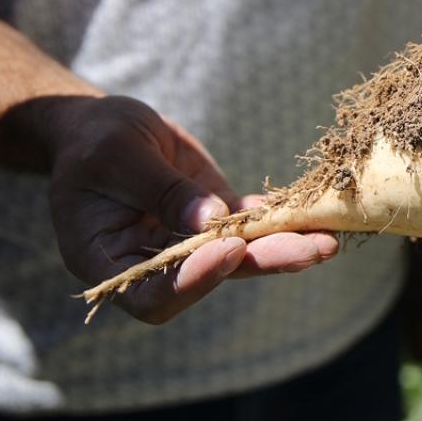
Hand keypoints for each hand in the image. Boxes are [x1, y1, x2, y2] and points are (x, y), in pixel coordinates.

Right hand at [41, 95, 337, 322]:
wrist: (99, 125)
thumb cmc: (93, 139)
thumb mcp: (117, 154)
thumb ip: (160, 189)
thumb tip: (211, 220)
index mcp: (106, 261)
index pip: (153, 295)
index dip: (194, 281)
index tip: (230, 250)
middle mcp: (150, 262)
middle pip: (210, 277)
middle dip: (264, 262)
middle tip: (313, 250)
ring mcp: (185, 242)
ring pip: (240, 255)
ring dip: (284, 246)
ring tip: (328, 239)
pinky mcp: (212, 218)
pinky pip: (250, 225)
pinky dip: (280, 219)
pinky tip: (312, 213)